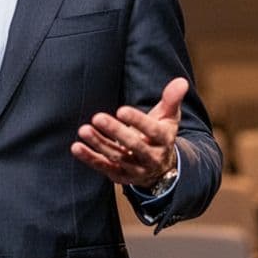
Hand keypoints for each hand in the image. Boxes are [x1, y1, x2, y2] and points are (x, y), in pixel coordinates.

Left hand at [71, 77, 185, 187]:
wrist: (160, 168)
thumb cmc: (160, 134)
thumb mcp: (169, 118)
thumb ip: (172, 99)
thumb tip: (181, 81)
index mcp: (164, 140)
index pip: (152, 131)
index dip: (137, 121)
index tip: (121, 110)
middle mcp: (151, 157)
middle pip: (133, 145)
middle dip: (115, 131)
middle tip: (97, 117)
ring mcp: (135, 169)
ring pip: (116, 156)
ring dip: (98, 143)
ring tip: (84, 130)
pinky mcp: (120, 176)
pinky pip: (103, 167)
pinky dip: (89, 158)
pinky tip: (76, 147)